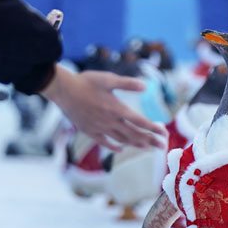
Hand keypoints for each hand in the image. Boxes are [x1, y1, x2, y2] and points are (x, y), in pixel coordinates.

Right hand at [41, 65, 166, 148]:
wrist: (63, 90)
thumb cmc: (86, 81)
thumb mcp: (108, 78)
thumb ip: (127, 83)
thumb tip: (145, 87)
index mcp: (117, 108)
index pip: (140, 122)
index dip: (153, 128)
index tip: (164, 134)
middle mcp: (110, 121)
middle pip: (134, 134)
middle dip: (150, 140)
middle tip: (162, 146)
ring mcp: (99, 128)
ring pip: (121, 139)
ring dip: (135, 143)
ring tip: (146, 147)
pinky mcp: (89, 130)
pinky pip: (104, 142)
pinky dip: (114, 146)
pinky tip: (120, 148)